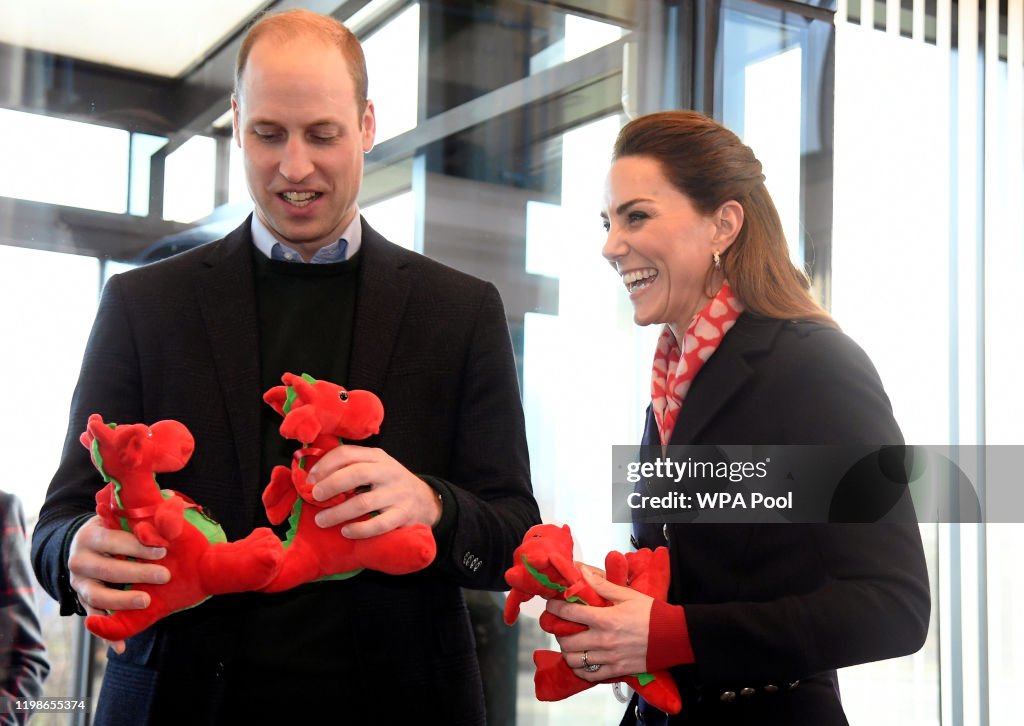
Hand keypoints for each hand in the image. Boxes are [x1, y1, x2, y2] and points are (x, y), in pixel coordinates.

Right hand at [68, 516, 169, 652]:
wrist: (82, 545)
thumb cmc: (113, 528)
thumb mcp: (122, 518)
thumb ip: (143, 515)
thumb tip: (172, 506)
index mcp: (90, 536)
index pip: (114, 540)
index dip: (139, 546)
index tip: (163, 551)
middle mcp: (79, 561)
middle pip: (108, 570)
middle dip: (138, 573)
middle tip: (165, 576)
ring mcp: (79, 584)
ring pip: (97, 597)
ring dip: (122, 601)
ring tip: (147, 602)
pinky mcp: (83, 602)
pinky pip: (95, 621)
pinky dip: (107, 635)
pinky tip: (121, 647)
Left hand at [305, 445, 441, 537]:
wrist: (427, 501)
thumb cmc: (390, 485)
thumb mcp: (376, 468)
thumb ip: (351, 468)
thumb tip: (312, 476)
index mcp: (378, 457)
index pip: (347, 453)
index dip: (324, 465)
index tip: (309, 479)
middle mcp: (389, 472)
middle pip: (356, 473)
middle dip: (330, 485)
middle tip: (314, 497)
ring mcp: (398, 494)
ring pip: (364, 502)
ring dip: (338, 512)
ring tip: (321, 520)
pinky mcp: (403, 515)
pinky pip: (379, 524)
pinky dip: (360, 529)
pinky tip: (346, 531)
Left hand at [546, 567, 653, 680]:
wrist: (675, 636)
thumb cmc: (652, 613)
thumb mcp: (627, 594)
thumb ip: (601, 585)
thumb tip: (581, 572)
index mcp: (605, 619)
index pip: (569, 613)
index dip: (555, 608)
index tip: (552, 605)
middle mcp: (604, 641)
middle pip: (567, 641)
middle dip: (560, 632)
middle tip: (563, 626)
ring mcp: (609, 658)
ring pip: (574, 660)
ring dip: (568, 651)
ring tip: (572, 643)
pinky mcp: (616, 671)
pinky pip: (589, 675)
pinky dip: (581, 669)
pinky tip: (583, 660)